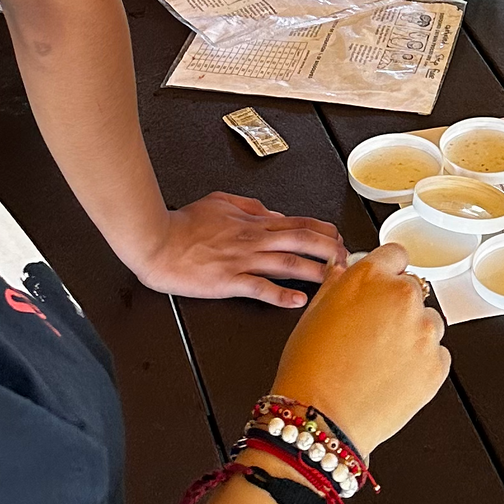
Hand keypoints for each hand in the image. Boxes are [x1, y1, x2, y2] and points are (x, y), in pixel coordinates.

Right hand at [140, 192, 347, 309]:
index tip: (338, 238)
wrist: (157, 241)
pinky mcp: (229, 281)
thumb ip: (248, 206)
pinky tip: (298, 301)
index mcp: (253, 223)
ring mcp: (243, 261)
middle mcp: (253, 240)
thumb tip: (271, 212)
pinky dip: (281, 295)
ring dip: (315, 271)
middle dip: (329, 250)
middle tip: (347, 260)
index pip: (297, 223)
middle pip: (302, 241)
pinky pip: (260, 288)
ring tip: (335, 279)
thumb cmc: (184, 224)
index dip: (323, 231)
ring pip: (288, 264)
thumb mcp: (219, 201)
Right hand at [269, 243, 450, 457]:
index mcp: (371, 277)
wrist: (322, 420)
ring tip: (381, 359)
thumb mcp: (313, 313)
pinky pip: (437, 354)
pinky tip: (392, 375)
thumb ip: (337, 283)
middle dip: (396, 306)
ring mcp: (425, 332)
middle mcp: (403, 297)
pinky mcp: (438, 365)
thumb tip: (346, 268)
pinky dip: (421, 362)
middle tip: (373, 332)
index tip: (382, 285)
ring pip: (427, 322)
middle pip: (411, 290)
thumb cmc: (310, 369)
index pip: (395, 254)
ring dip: (412, 334)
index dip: (386, 270)